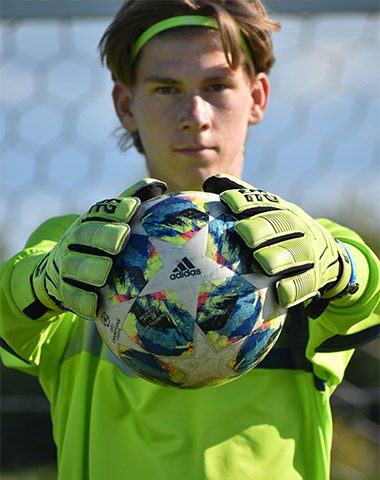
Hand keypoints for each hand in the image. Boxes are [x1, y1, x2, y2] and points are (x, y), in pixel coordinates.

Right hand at [32, 178, 166, 318]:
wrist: (58, 271)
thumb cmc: (97, 243)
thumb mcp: (108, 222)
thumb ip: (131, 202)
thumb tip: (160, 186)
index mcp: (90, 222)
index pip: (101, 211)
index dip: (116, 208)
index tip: (134, 207)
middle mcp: (75, 241)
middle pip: (86, 235)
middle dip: (103, 235)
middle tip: (122, 237)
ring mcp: (67, 265)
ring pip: (76, 265)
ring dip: (91, 267)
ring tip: (106, 270)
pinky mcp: (64, 290)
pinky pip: (71, 296)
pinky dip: (82, 301)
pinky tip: (95, 305)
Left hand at [203, 174, 352, 311]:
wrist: (328, 255)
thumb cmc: (284, 233)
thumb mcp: (270, 213)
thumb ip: (244, 201)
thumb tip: (208, 183)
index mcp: (283, 211)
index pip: (265, 202)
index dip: (246, 201)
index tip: (227, 201)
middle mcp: (298, 228)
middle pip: (281, 224)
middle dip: (262, 227)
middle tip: (243, 233)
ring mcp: (309, 252)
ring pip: (296, 252)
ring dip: (280, 256)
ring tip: (263, 262)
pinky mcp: (315, 277)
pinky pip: (306, 283)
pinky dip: (295, 288)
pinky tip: (281, 292)